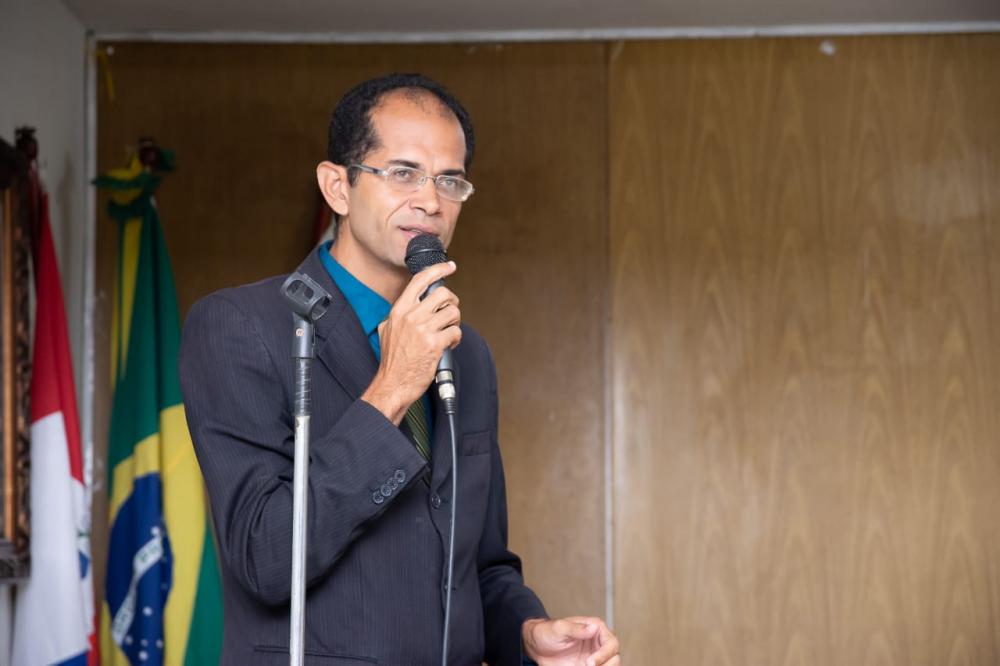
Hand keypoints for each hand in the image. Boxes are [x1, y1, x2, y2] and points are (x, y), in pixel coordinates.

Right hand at [362, 260, 460, 423]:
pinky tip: (449, 344)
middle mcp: (411, 316)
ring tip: (448, 331)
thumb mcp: (386, 331)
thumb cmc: (392, 361)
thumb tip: (409, 304)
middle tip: (450, 312)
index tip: (449, 266)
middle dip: (452, 302)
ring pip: (453, 312)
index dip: (438, 269)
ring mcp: (423, 329)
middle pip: (443, 294)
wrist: (392, 384)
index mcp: (399, 310)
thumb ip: (397, 316)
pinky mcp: (435, 344)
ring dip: (455, 322)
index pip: (420, 279)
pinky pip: (456, 331)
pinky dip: (456, 338)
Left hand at [522, 616, 620, 665]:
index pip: (611, 643)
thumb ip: (576, 629)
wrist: (536, 646)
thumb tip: (594, 628)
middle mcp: (598, 643)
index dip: (604, 654)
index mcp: (595, 629)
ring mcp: (595, 657)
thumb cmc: (547, 632)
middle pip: (615, 657)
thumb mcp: (559, 628)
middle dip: (607, 665)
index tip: (590, 662)